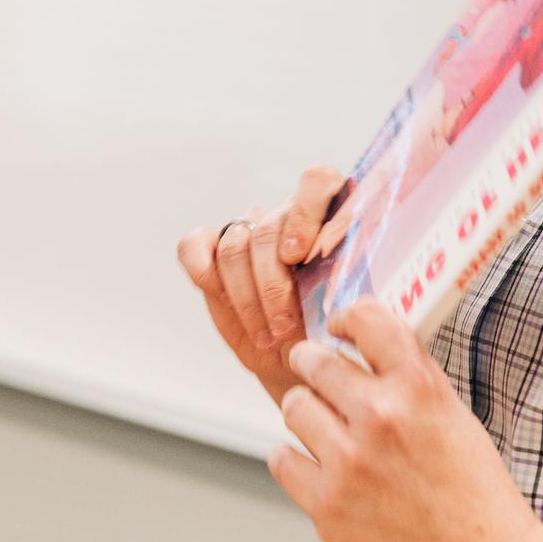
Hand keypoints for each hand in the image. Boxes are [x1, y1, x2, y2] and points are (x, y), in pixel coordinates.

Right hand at [176, 164, 346, 403]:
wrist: (301, 357)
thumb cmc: (330, 331)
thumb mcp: (347, 312)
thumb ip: (344, 286)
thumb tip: (341, 285)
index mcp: (330, 213)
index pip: (316, 184)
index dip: (304, 216)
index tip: (297, 256)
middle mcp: (287, 214)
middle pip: (268, 231)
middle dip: (273, 286)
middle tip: (285, 327)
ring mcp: (249, 230)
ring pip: (235, 246)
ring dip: (246, 298)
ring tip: (265, 335)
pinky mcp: (213, 250)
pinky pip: (195, 245)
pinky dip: (199, 266)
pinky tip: (212, 290)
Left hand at [267, 298, 541, 541]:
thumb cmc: (474, 495)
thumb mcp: (454, 417)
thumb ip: (410, 380)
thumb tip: (364, 351)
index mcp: (418, 388)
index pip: (365, 319)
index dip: (346, 318)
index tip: (338, 327)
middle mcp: (380, 417)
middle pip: (314, 361)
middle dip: (312, 363)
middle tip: (315, 372)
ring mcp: (348, 462)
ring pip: (294, 406)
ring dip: (305, 411)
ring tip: (324, 427)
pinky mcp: (326, 504)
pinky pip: (281, 460)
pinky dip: (295, 459)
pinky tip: (316, 465)